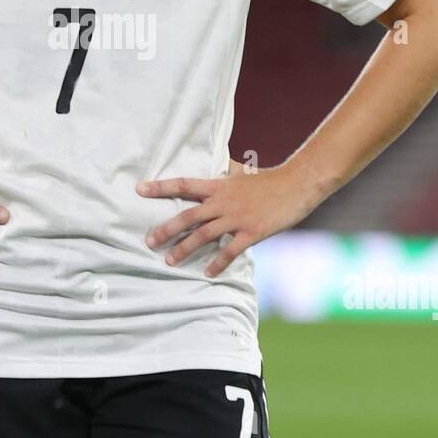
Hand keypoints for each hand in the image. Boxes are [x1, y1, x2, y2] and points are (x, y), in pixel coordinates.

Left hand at [136, 157, 319, 276]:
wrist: (297, 184)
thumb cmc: (270, 178)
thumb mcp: (244, 172)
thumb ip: (229, 172)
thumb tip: (223, 164)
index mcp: (219, 186)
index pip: (184, 185)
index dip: (161, 187)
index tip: (140, 189)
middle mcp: (223, 201)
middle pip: (188, 216)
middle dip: (166, 229)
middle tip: (148, 240)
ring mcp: (237, 218)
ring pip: (204, 235)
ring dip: (184, 249)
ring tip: (169, 261)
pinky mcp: (252, 232)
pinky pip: (230, 251)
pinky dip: (218, 263)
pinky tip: (208, 273)